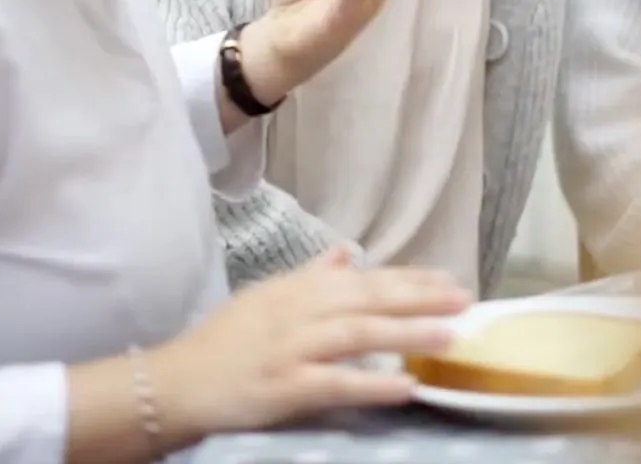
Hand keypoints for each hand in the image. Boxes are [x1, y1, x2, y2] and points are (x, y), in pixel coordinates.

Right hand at [148, 254, 468, 438]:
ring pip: (360, 335)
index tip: (448, 278)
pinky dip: (372, 384)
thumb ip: (312, 275)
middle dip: (420, 298)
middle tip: (464, 299)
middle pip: (370, 299)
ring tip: (450, 336)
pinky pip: (335, 384)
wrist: (175, 381)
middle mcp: (300, 311)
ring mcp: (293, 348)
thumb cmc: (224, 340)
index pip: (365, 278)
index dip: (409, 278)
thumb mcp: (268, 295)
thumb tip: (347, 253)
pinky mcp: (284, 387)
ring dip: (408, 334)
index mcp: (299, 288)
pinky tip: (406, 385)